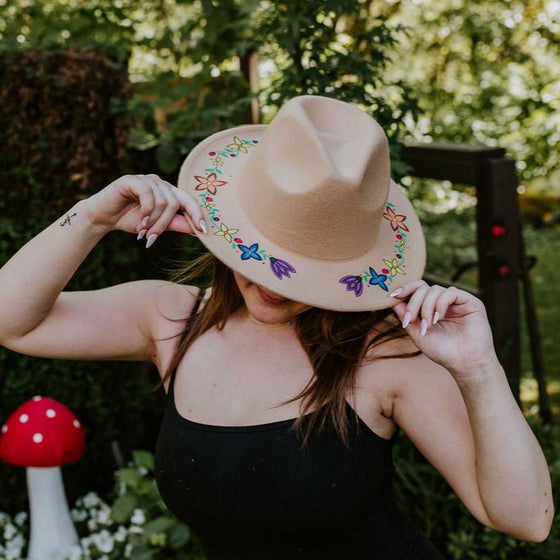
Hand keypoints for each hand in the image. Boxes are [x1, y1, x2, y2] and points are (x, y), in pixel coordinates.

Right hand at [83, 174, 205, 242]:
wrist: (103, 217)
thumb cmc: (130, 220)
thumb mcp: (156, 225)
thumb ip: (175, 224)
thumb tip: (197, 229)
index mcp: (168, 192)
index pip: (189, 200)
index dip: (197, 214)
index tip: (204, 230)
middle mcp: (160, 183)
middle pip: (174, 203)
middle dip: (164, 224)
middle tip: (152, 238)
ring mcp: (146, 179)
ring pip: (162, 201)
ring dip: (153, 221)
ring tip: (143, 231)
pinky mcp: (132, 180)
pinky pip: (148, 194)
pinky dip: (146, 211)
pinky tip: (140, 221)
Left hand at [390, 281, 497, 378]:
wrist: (464, 364)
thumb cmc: (442, 351)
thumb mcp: (417, 333)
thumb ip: (405, 316)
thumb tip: (392, 299)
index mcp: (431, 307)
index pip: (417, 289)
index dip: (405, 288)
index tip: (393, 295)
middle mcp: (443, 301)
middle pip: (423, 288)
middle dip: (414, 302)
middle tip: (411, 319)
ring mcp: (456, 301)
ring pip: (435, 290)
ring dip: (427, 307)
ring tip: (428, 325)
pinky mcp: (470, 301)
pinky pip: (450, 292)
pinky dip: (440, 303)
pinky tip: (439, 317)